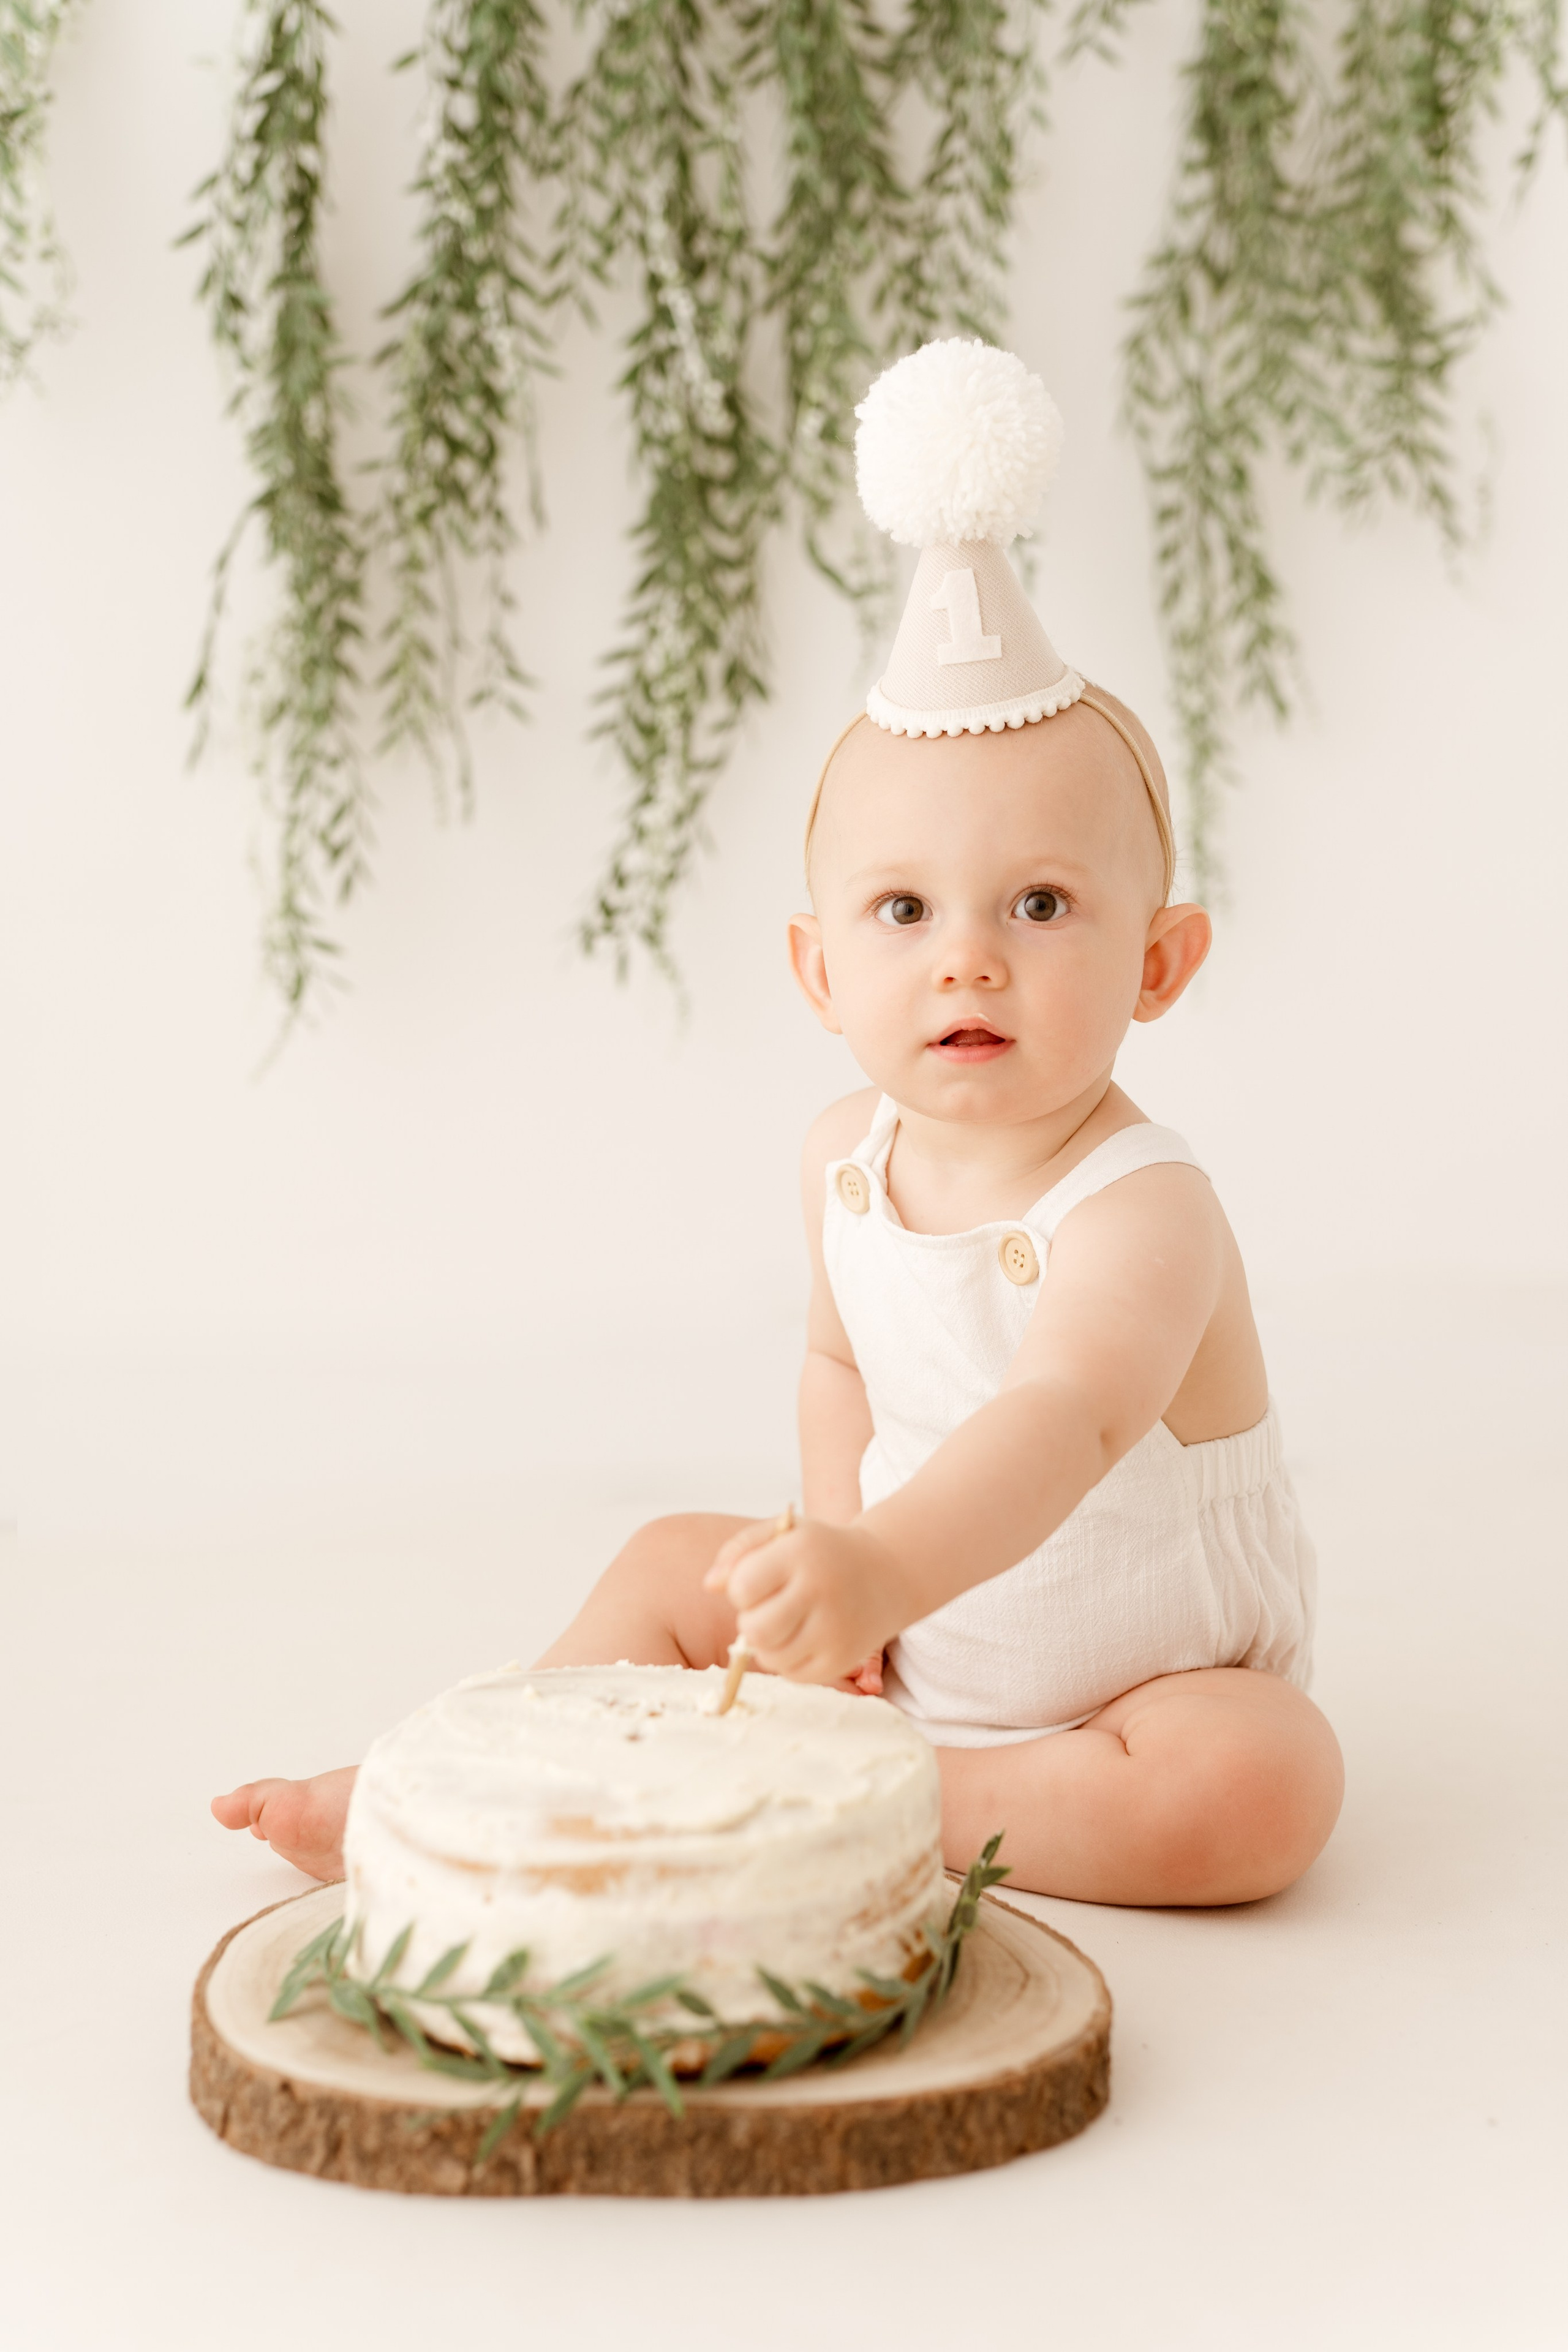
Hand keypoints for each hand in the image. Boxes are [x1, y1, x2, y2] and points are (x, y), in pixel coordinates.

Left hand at [705, 1515, 906, 1685]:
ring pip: (770, 1657)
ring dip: (767, 1643)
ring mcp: (835, 1630)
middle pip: (755, 1630)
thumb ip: (739, 1550)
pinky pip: (792, 1674)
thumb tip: (709, 1584)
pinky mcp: (841, 1659)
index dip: (740, 1590)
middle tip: (767, 1608)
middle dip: (750, 1622)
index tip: (757, 1583)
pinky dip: (787, 1659)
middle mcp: (821, 1592)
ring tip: (784, 1622)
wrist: (887, 1573)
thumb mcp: (783, 1532)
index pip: (743, 1587)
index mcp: (801, 1553)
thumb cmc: (821, 1551)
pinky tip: (801, 1637)